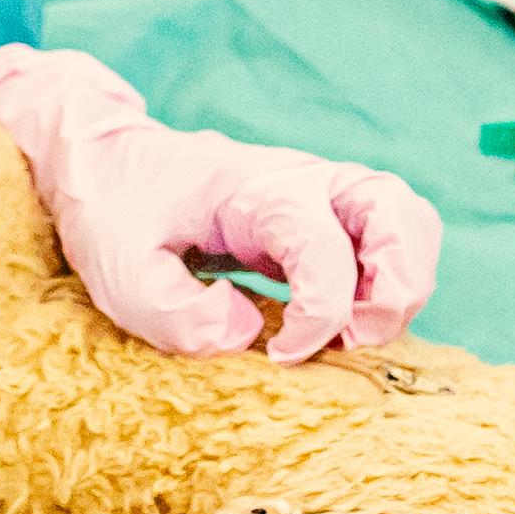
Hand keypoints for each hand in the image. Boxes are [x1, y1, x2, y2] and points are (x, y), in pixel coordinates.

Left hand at [0, 43, 437, 361]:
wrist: (105, 158)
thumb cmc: (114, 212)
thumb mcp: (119, 271)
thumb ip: (174, 314)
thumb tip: (246, 331)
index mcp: (254, 190)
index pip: (324, 244)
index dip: (320, 311)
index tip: (278, 355)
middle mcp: (303, 181)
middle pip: (400, 211)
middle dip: (399, 287)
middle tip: (356, 341)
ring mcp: (320, 193)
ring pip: (409, 220)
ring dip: (405, 283)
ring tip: (358, 333)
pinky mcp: (323, 215)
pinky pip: (390, 237)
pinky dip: (391, 281)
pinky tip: (346, 321)